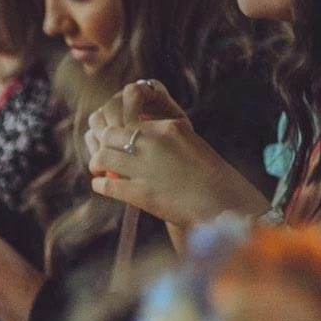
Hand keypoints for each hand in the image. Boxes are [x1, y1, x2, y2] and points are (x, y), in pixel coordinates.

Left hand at [85, 81, 265, 225]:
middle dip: (103, 143)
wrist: (223, 203)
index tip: (114, 134)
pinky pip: (107, 185)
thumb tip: (139, 128)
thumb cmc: (210, 174)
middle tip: (102, 152)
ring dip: (97, 163)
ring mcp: (145, 168)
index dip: (117, 126)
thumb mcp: (189, 142)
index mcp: (168, 127)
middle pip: (111, 135)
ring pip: (104, 157)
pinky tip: (102, 184)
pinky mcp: (140, 193)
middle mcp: (154, 144)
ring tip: (99, 169)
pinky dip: (100, 184)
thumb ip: (164, 134)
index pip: (129, 117)